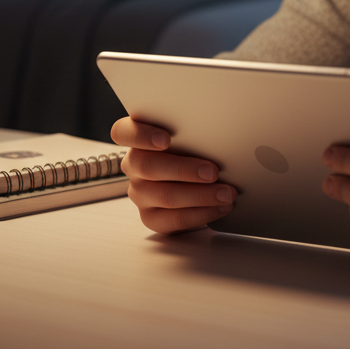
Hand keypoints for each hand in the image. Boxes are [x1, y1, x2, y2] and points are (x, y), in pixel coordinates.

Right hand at [111, 116, 235, 233]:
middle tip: (213, 172)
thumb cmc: (192, 147)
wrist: (195, 178)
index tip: (166, 139)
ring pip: (165, 195)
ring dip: (201, 195)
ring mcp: (140, 192)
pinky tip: (220, 208)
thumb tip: (220, 129)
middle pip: (148, 167)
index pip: (122, 132)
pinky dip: (201, 214)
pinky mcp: (151, 217)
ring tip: (226, 193)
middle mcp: (133, 165)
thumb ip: (192, 130)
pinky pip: (173, 219)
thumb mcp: (189, 133)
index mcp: (136, 139)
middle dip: (184, 170)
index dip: (140, 135)